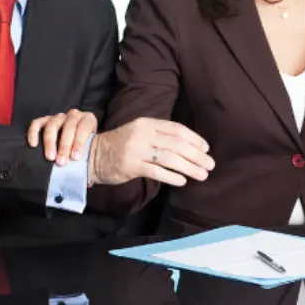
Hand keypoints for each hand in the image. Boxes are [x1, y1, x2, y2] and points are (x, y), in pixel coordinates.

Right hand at [27, 109, 96, 165]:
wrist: (77, 142)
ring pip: (53, 125)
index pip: (84, 128)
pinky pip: (37, 123)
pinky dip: (34, 132)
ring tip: (50, 157)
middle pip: (68, 127)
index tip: (75, 158)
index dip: (79, 143)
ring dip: (51, 142)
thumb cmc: (85, 147)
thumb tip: (88, 176)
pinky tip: (33, 144)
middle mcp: (74, 115)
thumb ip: (90, 155)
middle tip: (61, 162)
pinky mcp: (45, 119)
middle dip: (65, 145)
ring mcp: (59, 117)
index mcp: (88, 119)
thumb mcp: (92, 147)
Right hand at [87, 118, 214, 186]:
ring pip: (170, 158)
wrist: (94, 156)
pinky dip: (172, 176)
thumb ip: (161, 136)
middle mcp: (143, 134)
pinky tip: (182, 181)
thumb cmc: (122, 145)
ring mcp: (137, 149)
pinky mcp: (131, 165)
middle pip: (177, 144)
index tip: (206, 149)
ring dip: (189, 167)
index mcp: (148, 123)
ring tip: (202, 175)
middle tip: (210, 165)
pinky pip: (156, 171)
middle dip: (197, 155)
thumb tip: (191, 147)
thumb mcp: (141, 133)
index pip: (177, 129)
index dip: (195, 139)